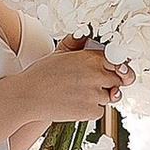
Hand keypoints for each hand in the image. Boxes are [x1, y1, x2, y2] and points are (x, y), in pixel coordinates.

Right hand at [8, 35, 127, 145]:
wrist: (28, 96)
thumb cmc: (42, 74)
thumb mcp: (61, 52)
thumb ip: (80, 46)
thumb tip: (89, 38)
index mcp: (91, 58)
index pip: (120, 61)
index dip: (119, 67)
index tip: (118, 70)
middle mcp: (96, 75)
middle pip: (122, 80)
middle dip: (113, 82)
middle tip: (99, 84)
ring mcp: (95, 94)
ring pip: (110, 96)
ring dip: (100, 96)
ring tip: (80, 93)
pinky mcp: (91, 111)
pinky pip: (100, 111)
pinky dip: (91, 109)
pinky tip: (75, 103)